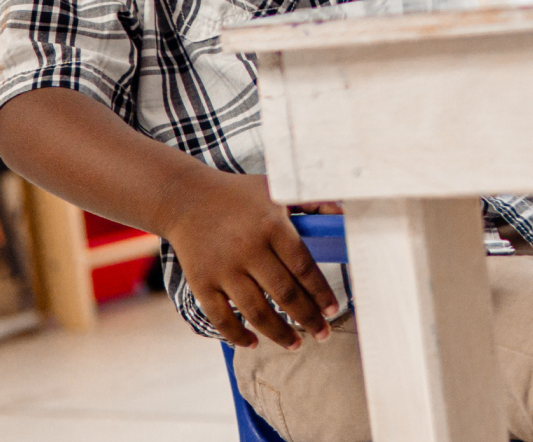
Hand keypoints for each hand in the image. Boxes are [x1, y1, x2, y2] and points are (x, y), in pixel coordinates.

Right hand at [163, 169, 338, 350]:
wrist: (188, 199)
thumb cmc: (240, 195)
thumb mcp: (277, 188)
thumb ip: (313, 202)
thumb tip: (344, 215)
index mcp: (272, 226)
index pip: (303, 267)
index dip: (321, 292)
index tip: (334, 309)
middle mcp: (248, 249)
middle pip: (284, 293)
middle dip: (307, 318)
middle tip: (323, 334)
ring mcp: (224, 269)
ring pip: (256, 311)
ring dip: (279, 333)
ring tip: (296, 345)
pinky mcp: (202, 283)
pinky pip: (222, 318)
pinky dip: (238, 335)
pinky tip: (254, 343)